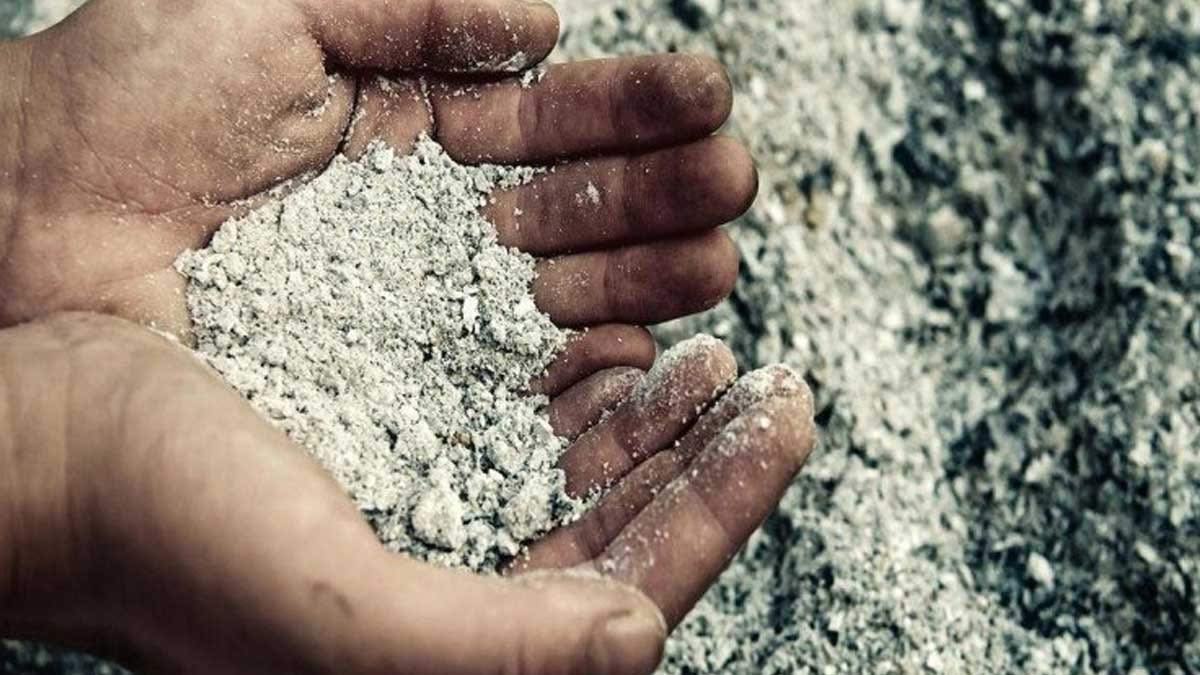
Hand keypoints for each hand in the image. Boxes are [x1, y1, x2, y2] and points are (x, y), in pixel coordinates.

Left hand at [0, 0, 755, 389]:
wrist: (18, 243)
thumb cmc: (115, 117)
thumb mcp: (266, 7)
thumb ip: (412, 4)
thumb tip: (546, 20)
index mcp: (409, 132)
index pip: (552, 120)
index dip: (635, 108)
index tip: (704, 96)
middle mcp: (430, 227)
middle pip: (584, 212)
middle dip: (668, 193)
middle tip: (727, 180)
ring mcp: (424, 317)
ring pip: (571, 299)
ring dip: (654, 276)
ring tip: (714, 256)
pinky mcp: (406, 397)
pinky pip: (521, 386)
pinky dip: (595, 372)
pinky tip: (649, 353)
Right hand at [0, 313, 813, 673]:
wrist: (49, 448)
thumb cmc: (158, 538)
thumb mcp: (331, 615)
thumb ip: (490, 651)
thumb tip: (633, 634)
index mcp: (452, 659)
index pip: (633, 590)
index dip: (723, 507)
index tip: (783, 416)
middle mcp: (451, 603)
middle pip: (622, 535)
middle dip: (704, 460)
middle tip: (765, 383)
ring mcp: (425, 528)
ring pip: (578, 480)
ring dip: (649, 421)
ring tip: (703, 360)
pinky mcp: (392, 462)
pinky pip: (515, 431)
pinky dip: (572, 392)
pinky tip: (602, 349)